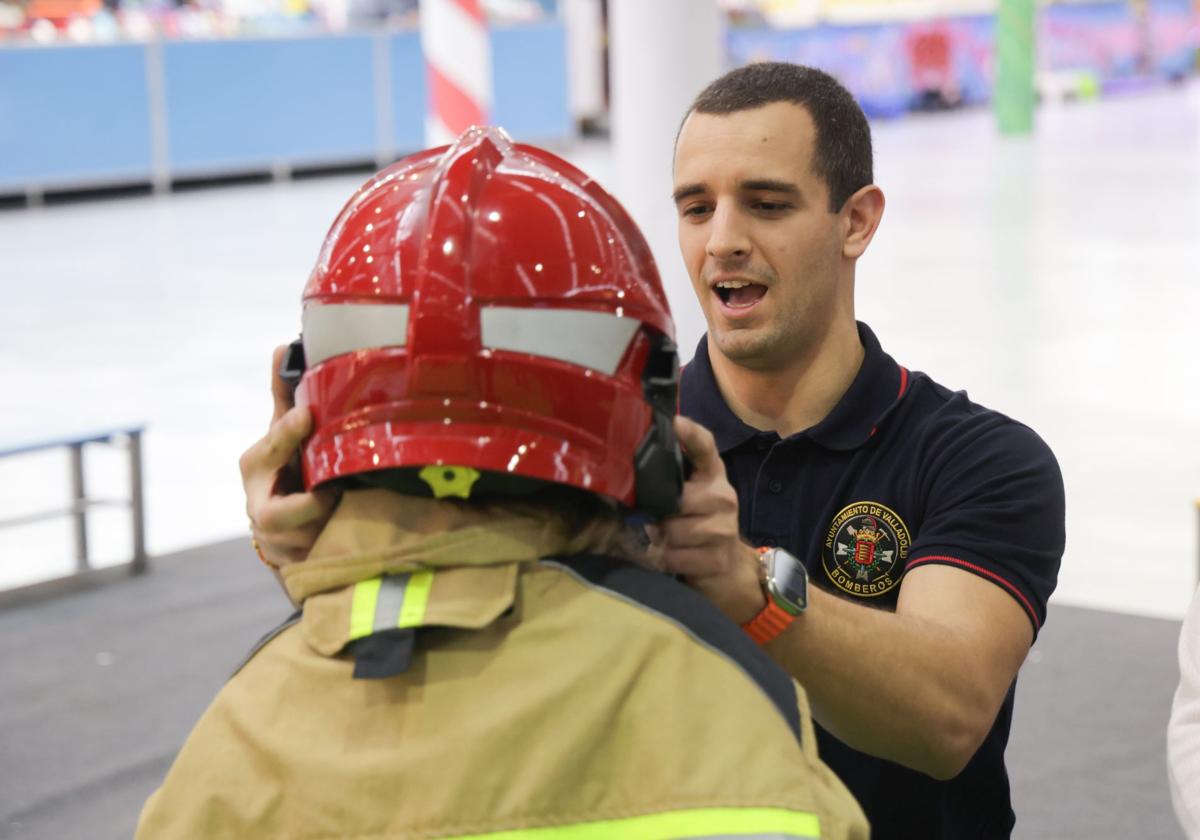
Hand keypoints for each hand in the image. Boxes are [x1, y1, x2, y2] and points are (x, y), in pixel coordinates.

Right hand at [239, 345, 337, 567]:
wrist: (288, 526)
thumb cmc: (290, 468)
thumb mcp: (285, 434)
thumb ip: (284, 397)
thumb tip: (281, 348)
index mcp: (256, 468)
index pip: (265, 454)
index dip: (285, 436)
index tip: (307, 416)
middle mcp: (259, 509)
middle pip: (276, 515)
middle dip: (309, 507)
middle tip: (338, 492)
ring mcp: (277, 543)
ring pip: (304, 540)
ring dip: (331, 527)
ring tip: (354, 511)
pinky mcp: (297, 564)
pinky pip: (321, 558)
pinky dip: (342, 544)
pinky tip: (363, 532)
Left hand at [661, 415, 764, 623]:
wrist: (729, 568)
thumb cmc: (699, 525)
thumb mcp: (688, 497)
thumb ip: (669, 480)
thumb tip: (624, 465)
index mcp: (713, 475)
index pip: (705, 446)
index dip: (690, 433)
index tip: (674, 421)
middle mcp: (723, 496)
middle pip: (677, 498)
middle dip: (658, 512)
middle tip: (651, 518)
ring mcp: (724, 529)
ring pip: (673, 530)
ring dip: (659, 539)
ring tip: (662, 539)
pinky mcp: (718, 558)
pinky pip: (675, 556)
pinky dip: (665, 560)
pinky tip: (670, 557)